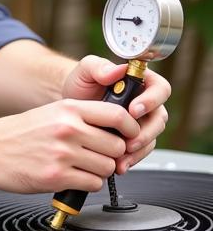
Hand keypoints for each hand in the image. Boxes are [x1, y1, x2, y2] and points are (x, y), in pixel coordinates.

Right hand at [0, 98, 140, 194]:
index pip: (118, 116)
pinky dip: (86, 184)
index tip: (129, 136)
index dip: (131, 129)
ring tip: (80, 167)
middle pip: (117, 146)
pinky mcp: (55, 176)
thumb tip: (117, 130)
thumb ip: (82, 118)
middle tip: (97, 156)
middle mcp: (67, 129)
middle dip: (111, 155)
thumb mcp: (50, 113)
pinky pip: (92, 184)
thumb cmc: (17, 134)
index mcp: (68, 109)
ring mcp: (62, 153)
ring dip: (98, 171)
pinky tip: (71, 177)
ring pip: (107, 167)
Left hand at [62, 55, 170, 172]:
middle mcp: (146, 103)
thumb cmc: (81, 84)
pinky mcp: (132, 139)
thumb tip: (114, 70)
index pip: (160, 89)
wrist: (70, 107)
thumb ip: (98, 66)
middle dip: (146, 132)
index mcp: (141, 82)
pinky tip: (119, 164)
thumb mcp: (85, 71)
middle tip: (129, 140)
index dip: (151, 100)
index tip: (134, 109)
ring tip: (122, 156)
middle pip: (159, 118)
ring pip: (151, 138)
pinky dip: (131, 159)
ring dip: (139, 149)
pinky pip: (139, 151)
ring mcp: (141, 123)